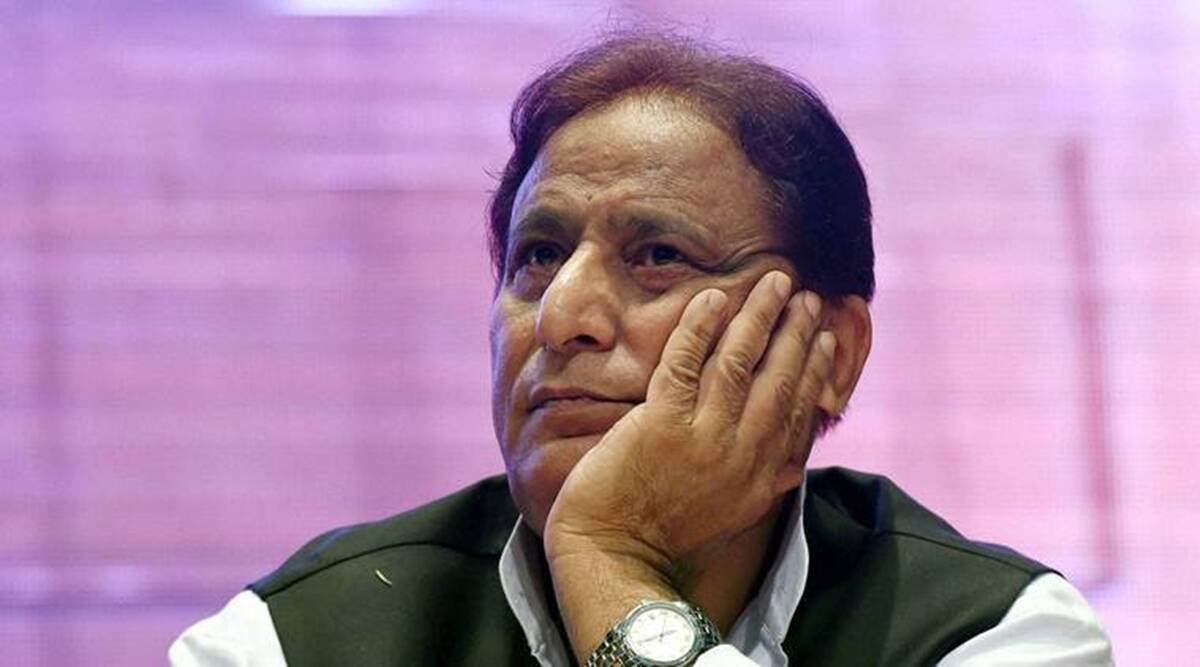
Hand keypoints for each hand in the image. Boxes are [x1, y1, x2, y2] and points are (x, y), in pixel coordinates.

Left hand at [542, 271, 835, 658]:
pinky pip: (685, 361)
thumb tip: (793, 465)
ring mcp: (702, 437)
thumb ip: (762, 483)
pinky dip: (700, 326)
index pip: (798, 412)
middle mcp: (740, 455)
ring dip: (760, 316)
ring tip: (776, 283)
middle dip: (797, 333)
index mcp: (760, 478)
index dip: (816, 370)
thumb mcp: (730, 515)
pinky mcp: (660, 423)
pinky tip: (715, 298)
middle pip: (778, 379)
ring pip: (739, 362)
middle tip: (809, 298)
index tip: (828, 339)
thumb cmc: (661, 532)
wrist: (612, 554)